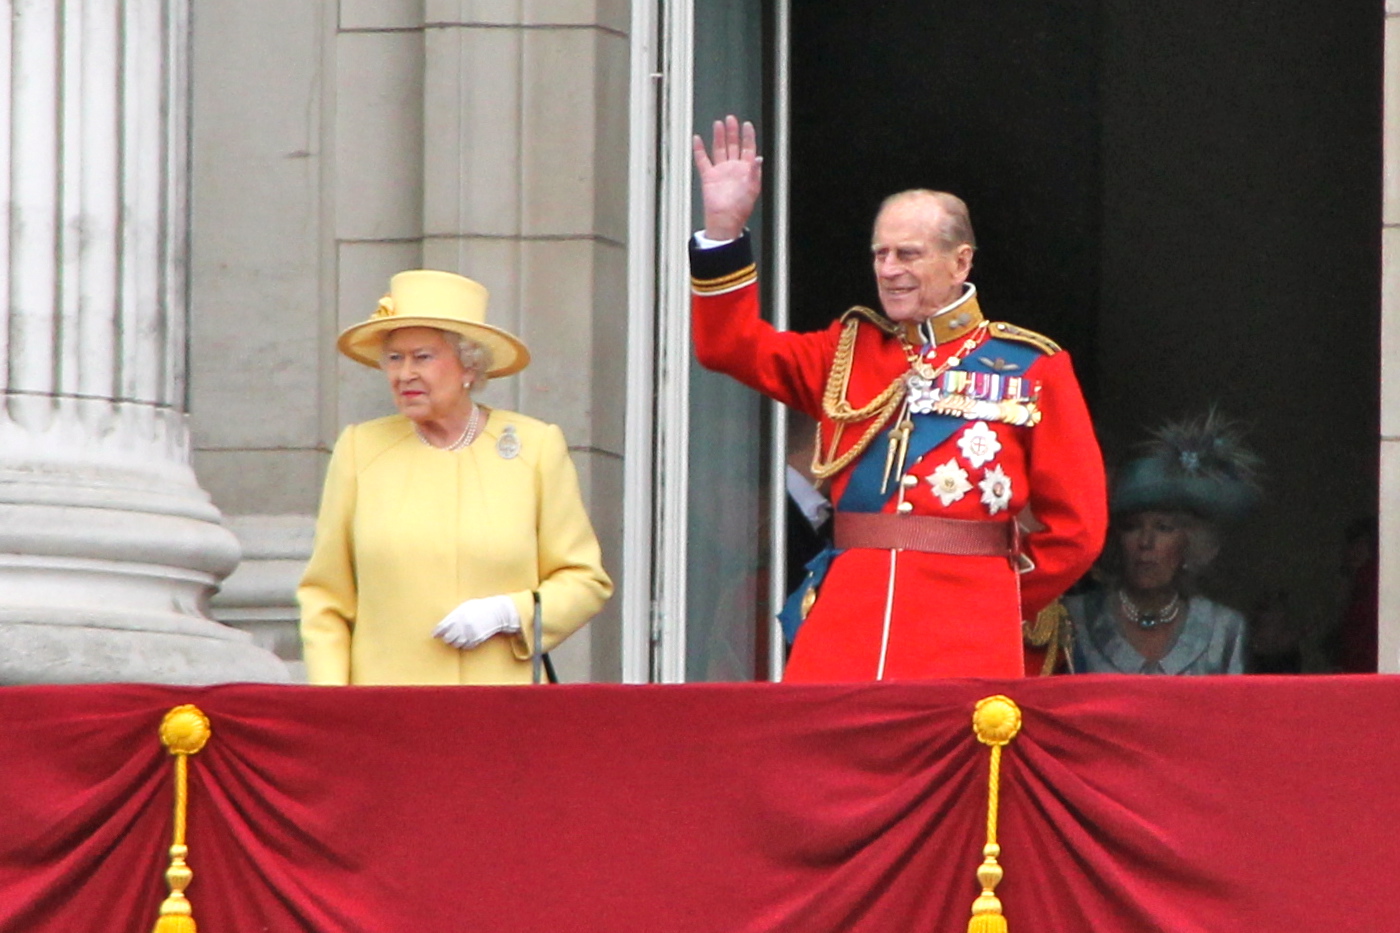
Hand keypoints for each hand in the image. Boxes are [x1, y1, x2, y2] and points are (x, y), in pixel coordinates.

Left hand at [432, 595, 520, 649]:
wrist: (497, 611)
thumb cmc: (480, 607)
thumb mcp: (466, 606)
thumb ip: (455, 615)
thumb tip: (445, 623)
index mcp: (458, 615)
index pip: (442, 627)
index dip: (437, 632)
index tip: (435, 634)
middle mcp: (462, 625)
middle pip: (448, 638)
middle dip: (446, 638)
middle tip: (447, 637)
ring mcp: (470, 633)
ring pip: (456, 644)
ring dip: (455, 642)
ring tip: (457, 638)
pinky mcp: (477, 639)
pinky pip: (466, 646)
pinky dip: (465, 644)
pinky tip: (466, 640)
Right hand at [692, 115, 762, 240]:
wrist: (725, 219)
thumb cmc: (740, 208)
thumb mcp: (752, 188)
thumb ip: (754, 171)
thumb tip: (759, 158)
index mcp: (746, 170)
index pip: (748, 148)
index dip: (748, 136)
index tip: (747, 125)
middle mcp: (733, 168)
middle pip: (733, 145)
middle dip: (732, 132)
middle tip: (731, 119)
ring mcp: (720, 171)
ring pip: (719, 149)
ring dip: (719, 137)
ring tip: (718, 124)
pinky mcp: (709, 177)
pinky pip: (703, 160)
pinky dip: (699, 150)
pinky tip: (698, 140)